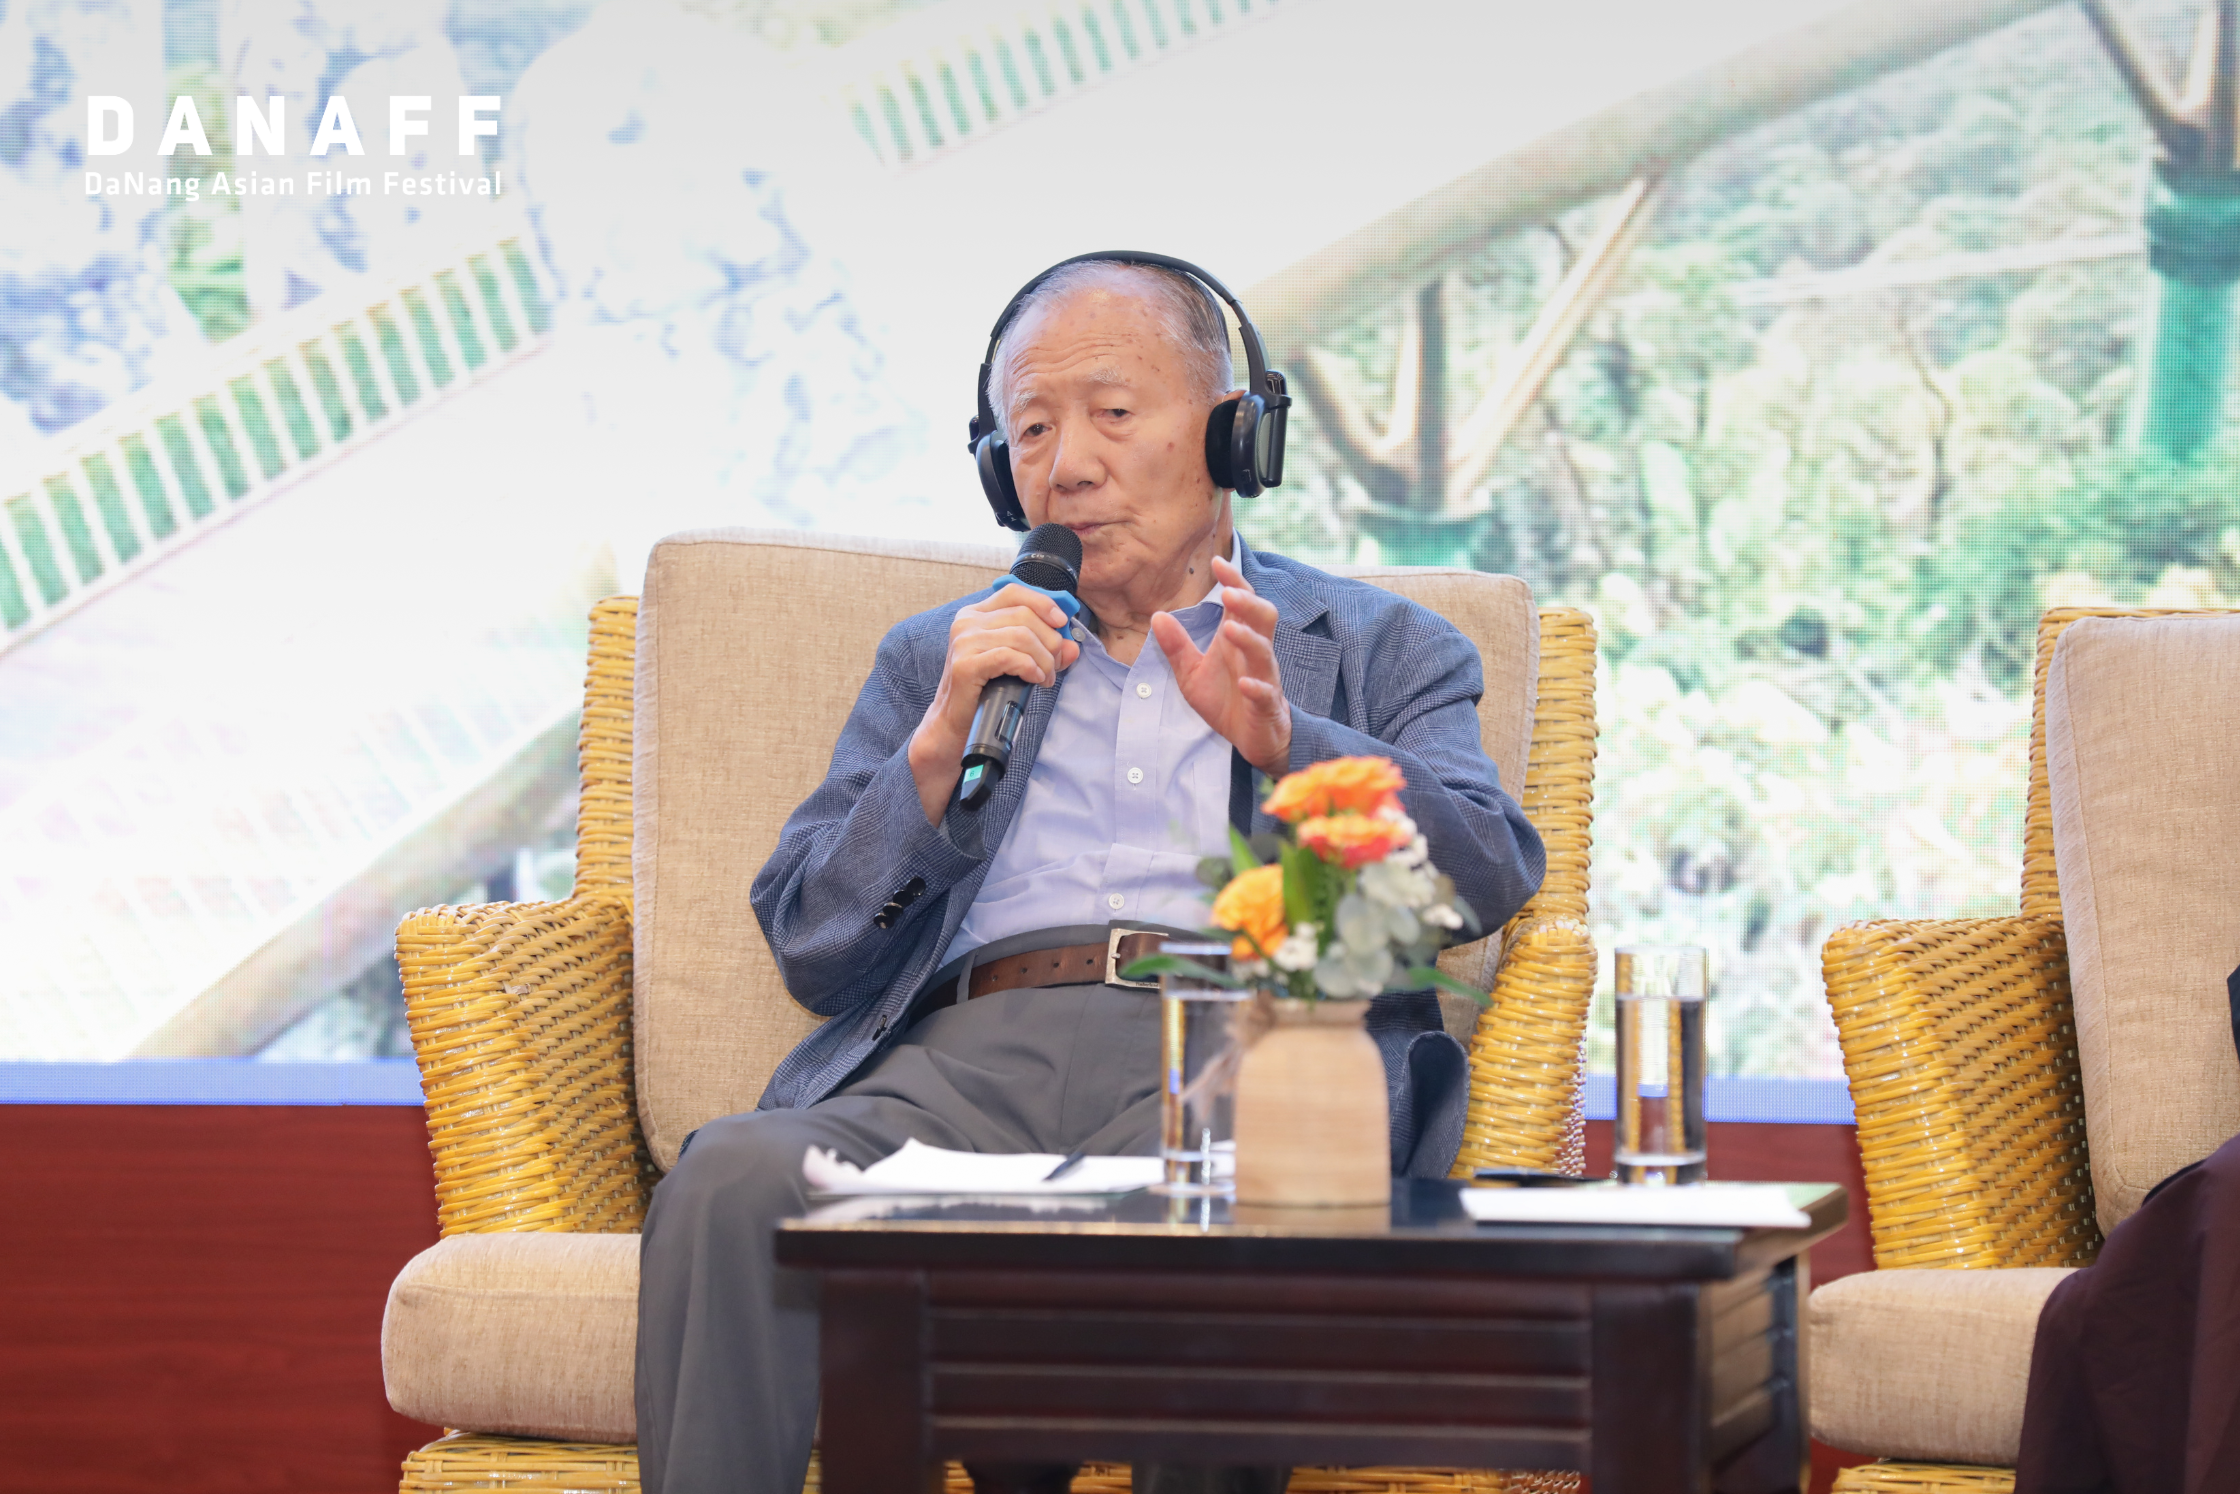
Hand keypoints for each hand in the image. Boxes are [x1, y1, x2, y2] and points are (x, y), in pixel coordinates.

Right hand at [908, 583, 1081, 823]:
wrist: (955, 725)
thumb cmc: (985, 692)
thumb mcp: (1017, 664)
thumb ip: (1044, 651)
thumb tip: (1072, 646)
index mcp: (976, 614)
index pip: (1015, 592)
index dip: (1043, 603)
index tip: (1061, 622)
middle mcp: (966, 622)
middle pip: (1024, 615)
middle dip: (1050, 641)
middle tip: (1055, 664)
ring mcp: (963, 642)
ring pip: (1021, 636)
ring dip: (1043, 659)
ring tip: (1046, 678)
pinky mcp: (966, 664)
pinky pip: (1010, 656)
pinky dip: (1030, 667)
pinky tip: (1035, 679)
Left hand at [1151, 555, 1291, 775]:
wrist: (1252, 739)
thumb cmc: (1226, 699)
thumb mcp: (1191, 673)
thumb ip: (1177, 647)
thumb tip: (1157, 615)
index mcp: (1237, 640)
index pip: (1241, 603)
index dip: (1233, 581)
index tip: (1217, 561)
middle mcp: (1254, 654)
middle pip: (1263, 618)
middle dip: (1248, 603)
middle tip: (1228, 592)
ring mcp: (1264, 679)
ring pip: (1265, 652)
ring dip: (1249, 640)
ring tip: (1230, 628)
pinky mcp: (1267, 706)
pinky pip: (1266, 694)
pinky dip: (1256, 688)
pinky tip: (1244, 684)